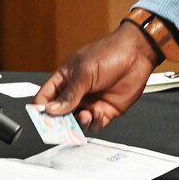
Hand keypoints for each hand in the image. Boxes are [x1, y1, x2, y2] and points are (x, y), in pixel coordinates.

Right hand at [34, 18, 159, 129]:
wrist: (136, 55)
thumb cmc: (108, 53)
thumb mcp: (84, 73)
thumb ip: (69, 94)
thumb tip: (51, 109)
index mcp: (65, 79)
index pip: (45, 98)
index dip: (42, 108)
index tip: (43, 117)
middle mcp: (75, 92)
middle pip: (59, 113)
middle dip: (58, 121)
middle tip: (59, 126)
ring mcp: (90, 102)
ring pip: (76, 121)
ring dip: (77, 123)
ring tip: (84, 115)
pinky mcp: (105, 110)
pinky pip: (94, 124)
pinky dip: (93, 124)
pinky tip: (96, 115)